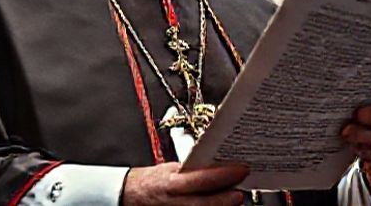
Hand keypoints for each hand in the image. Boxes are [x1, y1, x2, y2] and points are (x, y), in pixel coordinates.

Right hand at [121, 162, 247, 205]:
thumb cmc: (151, 180)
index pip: (201, 179)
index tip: (240, 170)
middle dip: (226, 199)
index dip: (223, 176)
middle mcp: (174, 200)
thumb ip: (191, 171)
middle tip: (240, 192)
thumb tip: (217, 169)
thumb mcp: (170, 169)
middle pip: (205, 203)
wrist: (130, 195)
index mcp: (171, 182)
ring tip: (234, 200)